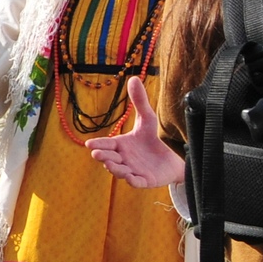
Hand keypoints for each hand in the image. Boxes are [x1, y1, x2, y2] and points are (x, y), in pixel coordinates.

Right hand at [86, 76, 188, 190]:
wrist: (173, 158)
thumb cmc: (154, 139)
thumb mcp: (148, 119)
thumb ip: (139, 102)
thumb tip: (134, 78)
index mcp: (120, 144)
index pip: (105, 144)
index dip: (98, 145)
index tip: (89, 145)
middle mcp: (122, 158)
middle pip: (109, 158)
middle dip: (102, 157)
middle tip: (97, 154)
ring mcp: (132, 170)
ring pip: (119, 172)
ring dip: (114, 170)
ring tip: (111, 165)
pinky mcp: (144, 180)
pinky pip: (137, 183)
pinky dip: (133, 181)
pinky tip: (131, 178)